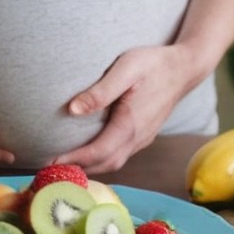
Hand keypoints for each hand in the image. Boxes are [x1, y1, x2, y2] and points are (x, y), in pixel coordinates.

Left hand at [53, 46, 199, 173]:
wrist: (185, 68)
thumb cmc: (154, 63)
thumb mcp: (127, 68)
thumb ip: (100, 91)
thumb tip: (72, 110)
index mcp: (131, 124)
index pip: (98, 152)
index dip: (73, 159)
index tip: (50, 162)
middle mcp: (137, 138)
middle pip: (105, 164)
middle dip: (77, 169)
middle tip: (48, 169)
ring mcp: (142, 139)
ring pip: (113, 163)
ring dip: (88, 168)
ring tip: (62, 165)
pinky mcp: (142, 136)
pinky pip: (119, 155)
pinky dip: (100, 160)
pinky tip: (85, 155)